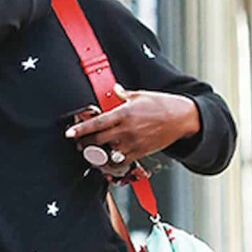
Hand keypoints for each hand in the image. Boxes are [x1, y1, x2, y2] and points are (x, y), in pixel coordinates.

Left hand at [65, 85, 200, 163]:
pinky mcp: (141, 152)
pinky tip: (107, 159)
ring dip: (97, 154)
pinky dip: (112, 161)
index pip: (97, 123)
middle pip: (99, 140)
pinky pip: (122, 161)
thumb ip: (123, 94)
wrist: (182, 118)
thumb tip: (114, 89)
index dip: (81, 129)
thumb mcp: (140, 95)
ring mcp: (134, 142)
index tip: (69, 133)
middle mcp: (127, 129)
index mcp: (124, 113)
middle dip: (85, 143)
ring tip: (90, 152)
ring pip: (109, 153)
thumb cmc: (162, 104)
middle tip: (78, 143)